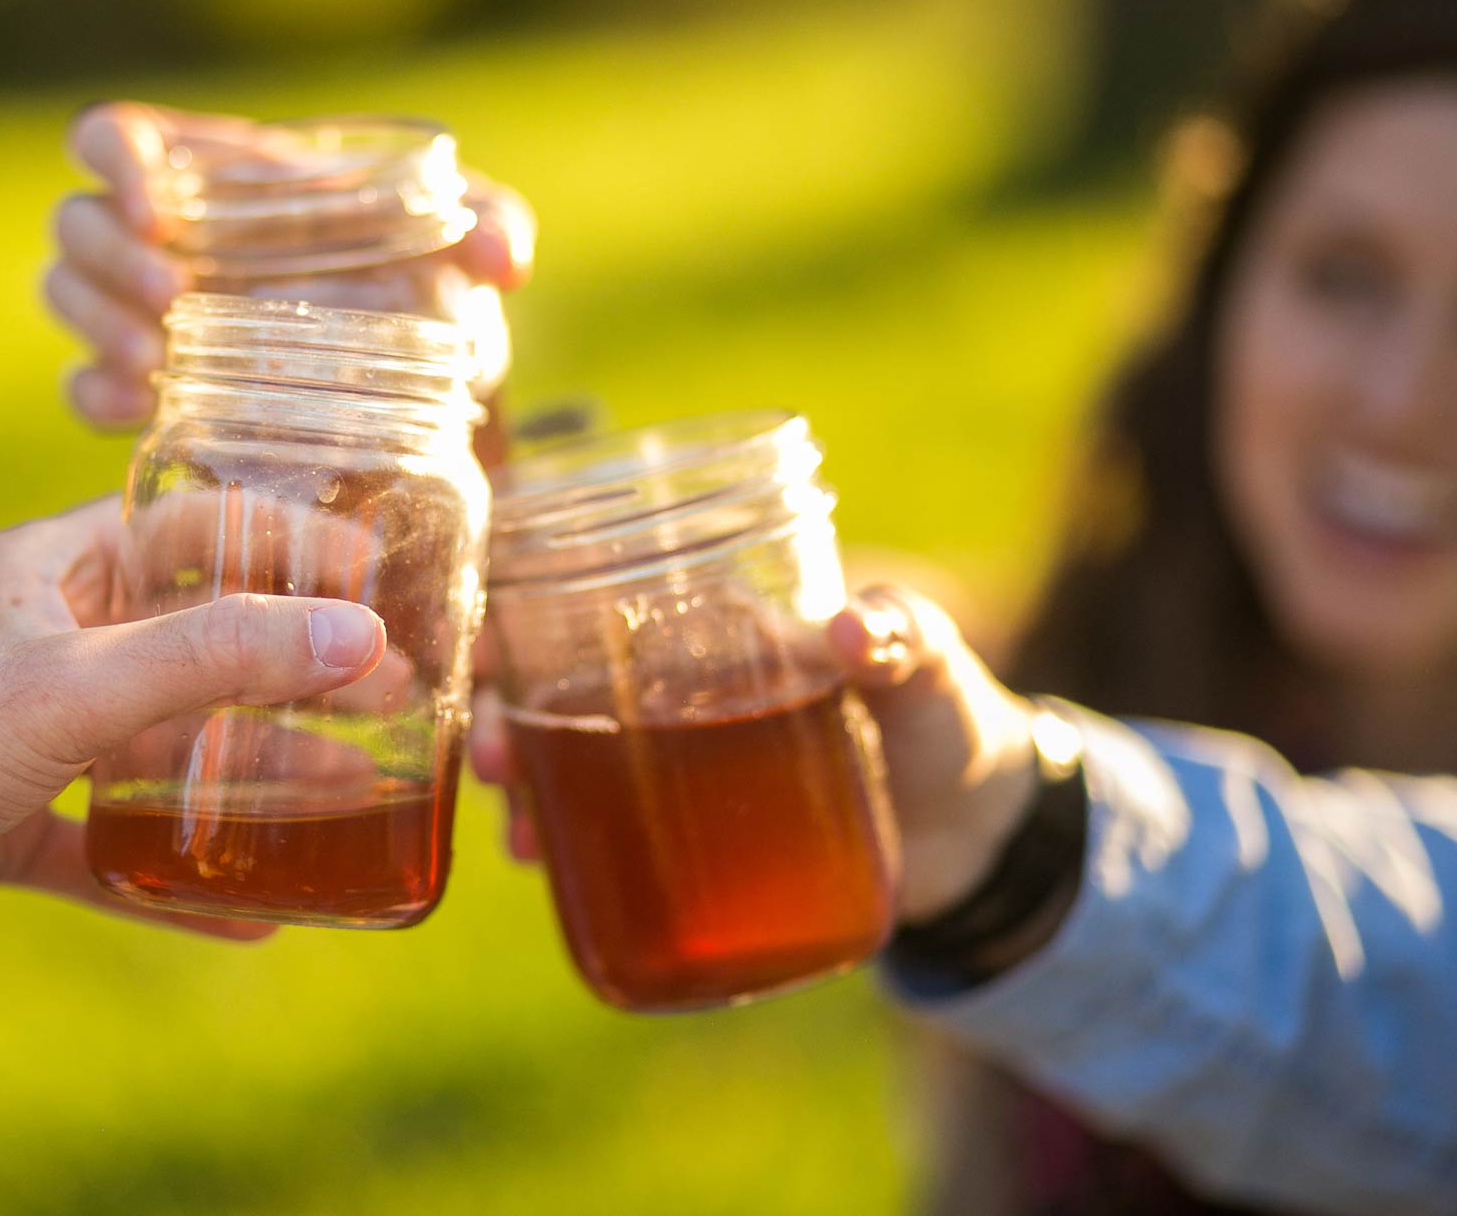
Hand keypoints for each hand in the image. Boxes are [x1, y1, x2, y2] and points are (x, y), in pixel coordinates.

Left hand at [0, 496, 390, 1018]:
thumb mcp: (77, 688)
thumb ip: (218, 656)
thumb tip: (356, 635)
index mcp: (42, 573)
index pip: (183, 528)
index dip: (279, 542)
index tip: (367, 576)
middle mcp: (35, 645)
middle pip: (187, 643)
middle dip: (287, 672)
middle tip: (385, 698)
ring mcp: (20, 740)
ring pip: (158, 747)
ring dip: (249, 773)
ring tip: (350, 792)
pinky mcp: (2, 828)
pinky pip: (110, 844)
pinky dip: (174, 872)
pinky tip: (248, 913)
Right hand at [43, 102, 535, 428]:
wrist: (415, 380)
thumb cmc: (422, 281)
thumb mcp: (457, 242)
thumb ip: (489, 220)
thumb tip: (506, 257)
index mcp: (211, 170)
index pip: (111, 137)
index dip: (111, 159)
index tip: (153, 205)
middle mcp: (160, 236)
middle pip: (76, 225)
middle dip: (109, 262)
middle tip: (172, 303)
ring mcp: (142, 311)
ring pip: (67, 297)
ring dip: (99, 327)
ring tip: (158, 364)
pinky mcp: (145, 386)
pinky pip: (83, 386)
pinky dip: (99, 396)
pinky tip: (144, 410)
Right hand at [472, 584, 1040, 923]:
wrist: (982, 833)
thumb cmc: (946, 714)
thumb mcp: (926, 661)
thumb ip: (896, 634)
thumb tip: (850, 633)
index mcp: (711, 626)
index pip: (594, 598)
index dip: (520, 616)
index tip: (483, 649)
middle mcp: (670, 689)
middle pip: (551, 688)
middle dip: (498, 717)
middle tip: (492, 760)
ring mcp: (674, 766)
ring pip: (563, 763)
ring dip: (521, 790)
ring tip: (518, 836)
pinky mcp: (689, 837)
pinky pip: (605, 833)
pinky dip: (565, 847)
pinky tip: (541, 868)